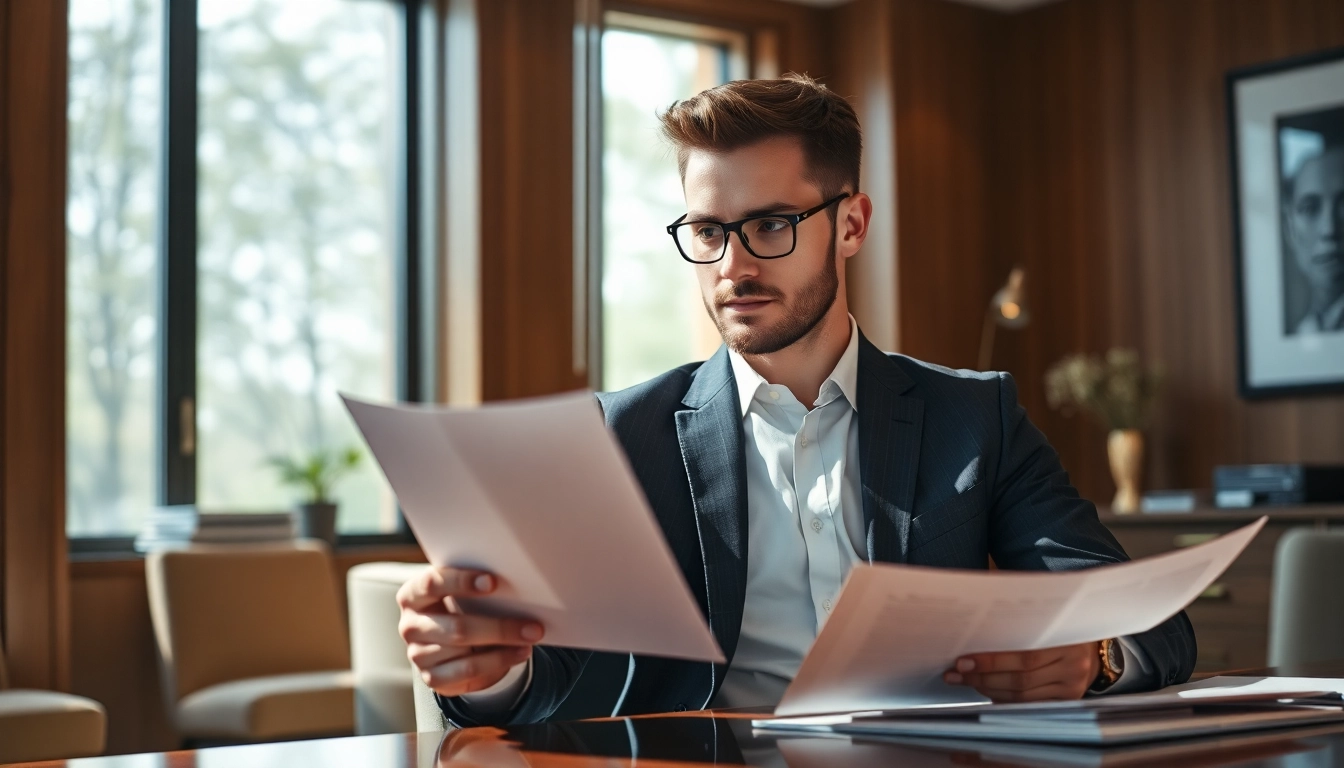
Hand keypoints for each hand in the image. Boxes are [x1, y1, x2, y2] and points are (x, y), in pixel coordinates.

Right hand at [397, 567, 544, 696]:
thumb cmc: (460, 605)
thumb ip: (477, 585)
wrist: (452, 641)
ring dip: (504, 647)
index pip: (432, 583)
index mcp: (413, 594)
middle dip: (500, 627)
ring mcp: (418, 654)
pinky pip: (467, 672)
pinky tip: (518, 654)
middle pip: (457, 627)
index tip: (493, 582)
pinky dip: (498, 662)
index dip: (461, 581)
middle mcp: (410, 625)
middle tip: (533, 625)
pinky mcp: (431, 677)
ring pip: (465, 652)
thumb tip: (518, 584)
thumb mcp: (462, 592)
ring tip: (530, 639)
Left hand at [943, 642, 1100, 701]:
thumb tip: (977, 635)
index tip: (962, 661)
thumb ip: (1019, 628)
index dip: (991, 661)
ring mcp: (1072, 689)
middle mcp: (1073, 668)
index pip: (1024, 657)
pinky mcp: (1067, 702)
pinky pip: (1028, 705)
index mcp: (1068, 641)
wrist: (1092, 650)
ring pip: (1021, 696)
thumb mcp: (1046, 621)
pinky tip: (987, 692)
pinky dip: (1004, 699)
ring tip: (965, 681)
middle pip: (1020, 680)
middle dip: (982, 677)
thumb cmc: (1059, 630)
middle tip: (956, 673)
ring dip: (988, 689)